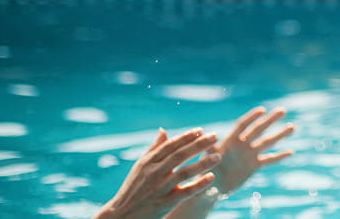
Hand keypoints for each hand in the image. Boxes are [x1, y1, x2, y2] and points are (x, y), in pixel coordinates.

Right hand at [93, 128, 220, 218]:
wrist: (120, 215)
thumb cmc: (133, 189)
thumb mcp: (140, 167)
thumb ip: (153, 149)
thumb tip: (163, 130)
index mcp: (147, 163)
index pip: (169, 146)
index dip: (185, 137)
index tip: (201, 130)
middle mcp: (153, 173)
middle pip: (179, 155)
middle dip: (198, 145)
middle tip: (215, 136)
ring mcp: (159, 188)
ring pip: (184, 173)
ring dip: (202, 163)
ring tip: (218, 156)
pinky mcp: (164, 203)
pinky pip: (184, 193)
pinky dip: (198, 184)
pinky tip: (211, 178)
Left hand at [211, 106, 294, 194]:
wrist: (209, 187)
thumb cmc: (203, 173)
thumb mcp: (204, 164)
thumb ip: (209, 156)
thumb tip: (211, 151)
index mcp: (228, 141)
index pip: (242, 126)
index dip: (251, 118)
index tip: (262, 110)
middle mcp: (241, 145)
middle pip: (258, 129)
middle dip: (270, 120)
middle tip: (282, 111)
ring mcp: (249, 154)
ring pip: (267, 142)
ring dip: (279, 134)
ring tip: (292, 127)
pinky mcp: (253, 166)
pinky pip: (268, 160)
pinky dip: (279, 156)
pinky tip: (290, 152)